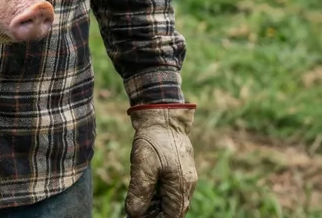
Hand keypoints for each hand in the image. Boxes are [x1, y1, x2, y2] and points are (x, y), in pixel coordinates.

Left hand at [125, 103, 197, 217]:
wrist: (161, 113)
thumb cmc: (154, 139)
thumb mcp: (143, 165)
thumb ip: (140, 191)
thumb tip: (134, 214)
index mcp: (182, 186)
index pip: (172, 216)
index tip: (139, 216)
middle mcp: (187, 183)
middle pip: (172, 208)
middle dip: (155, 212)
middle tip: (135, 209)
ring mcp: (184, 174)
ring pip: (170, 197)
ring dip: (155, 201)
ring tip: (136, 200)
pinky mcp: (178, 166)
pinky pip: (170, 185)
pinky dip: (157, 189)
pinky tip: (143, 185)